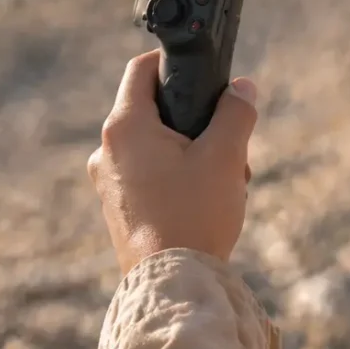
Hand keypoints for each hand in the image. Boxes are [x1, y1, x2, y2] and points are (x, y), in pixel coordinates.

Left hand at [88, 51, 258, 274]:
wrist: (172, 285)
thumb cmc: (194, 217)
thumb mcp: (225, 156)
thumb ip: (235, 113)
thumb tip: (243, 87)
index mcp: (125, 128)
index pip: (142, 70)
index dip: (173, 63)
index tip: (204, 74)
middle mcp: (106, 151)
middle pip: (153, 111)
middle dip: (195, 120)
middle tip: (226, 142)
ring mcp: (108, 182)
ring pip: (154, 146)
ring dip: (191, 153)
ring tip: (223, 181)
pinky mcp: (117, 208)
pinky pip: (148, 175)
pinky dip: (176, 177)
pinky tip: (205, 202)